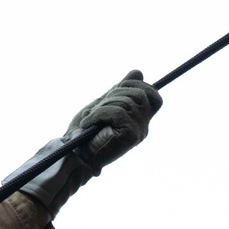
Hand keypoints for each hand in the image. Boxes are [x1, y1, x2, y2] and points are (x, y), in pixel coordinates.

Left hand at [3, 70, 161, 217]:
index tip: (116, 89)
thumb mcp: (105, 104)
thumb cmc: (86, 132)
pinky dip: (98, 114)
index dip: (137, 86)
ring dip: (103, 106)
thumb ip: (121, 90)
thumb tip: (138, 72)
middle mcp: (143, 128)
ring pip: (127, 102)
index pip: (154, 96)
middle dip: (114, 94)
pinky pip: (118, 112)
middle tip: (97, 109)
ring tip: (91, 119)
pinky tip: (89, 123)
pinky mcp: (131, 136)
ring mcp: (138, 132)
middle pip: (139, 94)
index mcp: (140, 121)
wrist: (74, 155)